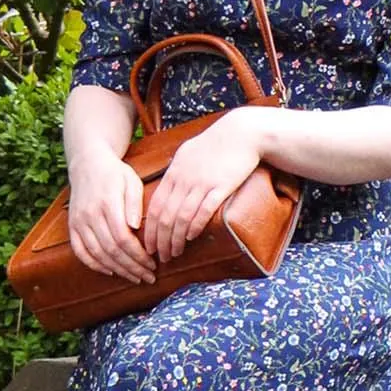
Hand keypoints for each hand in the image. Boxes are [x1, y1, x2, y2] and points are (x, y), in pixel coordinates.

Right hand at [67, 147, 156, 282]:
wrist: (87, 163)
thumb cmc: (115, 173)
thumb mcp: (131, 181)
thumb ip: (134, 203)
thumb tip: (136, 227)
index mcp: (107, 203)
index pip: (123, 238)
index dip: (138, 255)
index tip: (153, 264)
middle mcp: (90, 214)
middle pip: (111, 250)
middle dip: (132, 267)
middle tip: (148, 277)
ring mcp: (78, 221)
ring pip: (97, 254)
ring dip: (118, 269)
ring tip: (135, 277)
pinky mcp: (72, 226)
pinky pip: (80, 251)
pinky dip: (95, 265)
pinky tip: (111, 271)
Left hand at [142, 110, 263, 262]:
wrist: (241, 133)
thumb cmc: (216, 144)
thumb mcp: (188, 153)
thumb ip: (176, 172)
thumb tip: (166, 188)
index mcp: (173, 173)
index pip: (154, 207)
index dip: (150, 230)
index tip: (149, 246)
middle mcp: (183, 179)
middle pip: (165, 216)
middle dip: (160, 241)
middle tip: (160, 257)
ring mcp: (201, 183)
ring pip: (181, 218)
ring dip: (175, 240)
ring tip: (174, 253)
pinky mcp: (220, 187)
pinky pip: (203, 211)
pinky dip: (194, 227)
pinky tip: (190, 238)